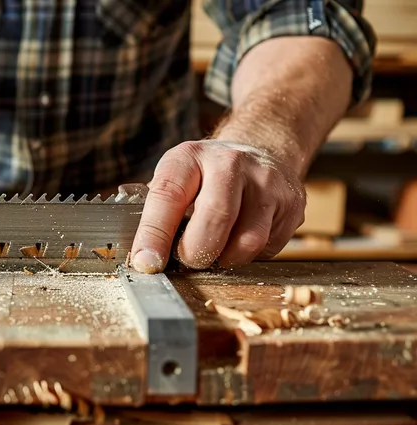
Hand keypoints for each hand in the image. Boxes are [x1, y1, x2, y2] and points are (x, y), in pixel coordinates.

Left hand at [130, 140, 305, 271]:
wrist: (261, 150)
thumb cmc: (206, 175)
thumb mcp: (175, 178)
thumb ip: (155, 211)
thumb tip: (142, 257)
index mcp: (190, 157)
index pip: (168, 197)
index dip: (154, 235)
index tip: (146, 263)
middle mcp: (231, 163)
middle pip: (214, 221)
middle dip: (195, 253)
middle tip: (187, 260)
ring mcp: (266, 182)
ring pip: (246, 242)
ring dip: (225, 259)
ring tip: (215, 249)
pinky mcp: (291, 204)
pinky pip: (268, 249)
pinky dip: (248, 256)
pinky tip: (240, 239)